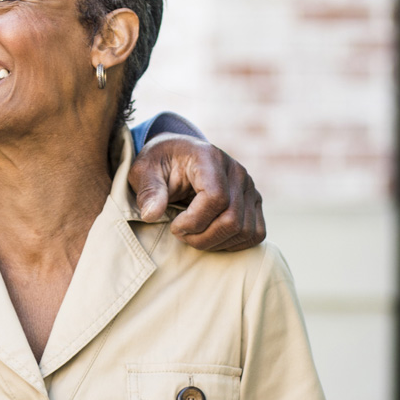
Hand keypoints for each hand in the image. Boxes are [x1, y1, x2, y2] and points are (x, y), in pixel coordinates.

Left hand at [130, 133, 265, 250]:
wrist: (178, 155)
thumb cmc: (160, 163)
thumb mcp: (144, 170)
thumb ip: (148, 191)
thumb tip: (152, 215)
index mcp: (209, 158)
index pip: (216, 198)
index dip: (194, 221)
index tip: (173, 225)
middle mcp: (237, 172)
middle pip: (232, 219)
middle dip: (202, 237)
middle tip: (180, 234)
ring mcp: (249, 188)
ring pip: (245, 231)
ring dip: (215, 243)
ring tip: (192, 236)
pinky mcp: (254, 203)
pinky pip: (255, 234)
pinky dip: (233, 244)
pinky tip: (210, 238)